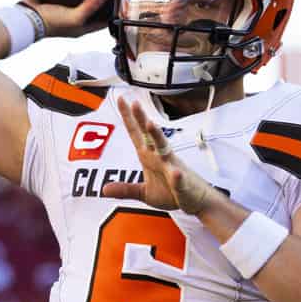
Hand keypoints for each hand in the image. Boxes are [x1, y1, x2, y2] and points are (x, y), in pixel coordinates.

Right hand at [22, 0, 108, 38]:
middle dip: (100, 3)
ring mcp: (64, 10)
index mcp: (81, 28)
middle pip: (92, 11)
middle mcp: (73, 20)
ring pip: (79, 1)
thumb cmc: (49, 23)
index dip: (111, 15)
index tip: (120, 4)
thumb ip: (89, 7)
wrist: (27, 17)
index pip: (101, 22)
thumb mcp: (73, 17)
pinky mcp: (55, 1)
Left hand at [101, 97, 215, 213]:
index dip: (128, 118)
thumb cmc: (172, 193)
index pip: (136, 134)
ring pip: (164, 149)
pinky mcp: (183, 183)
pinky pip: (179, 179)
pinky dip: (177, 177)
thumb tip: (104, 189)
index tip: (121, 99)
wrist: (196, 202)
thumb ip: (126, 189)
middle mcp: (160, 157)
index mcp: (149, 156)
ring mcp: (172, 168)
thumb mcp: (145, 192)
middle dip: (141, 119)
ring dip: (157, 136)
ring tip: (150, 124)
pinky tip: (175, 173)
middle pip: (149, 135)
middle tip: (134, 103)